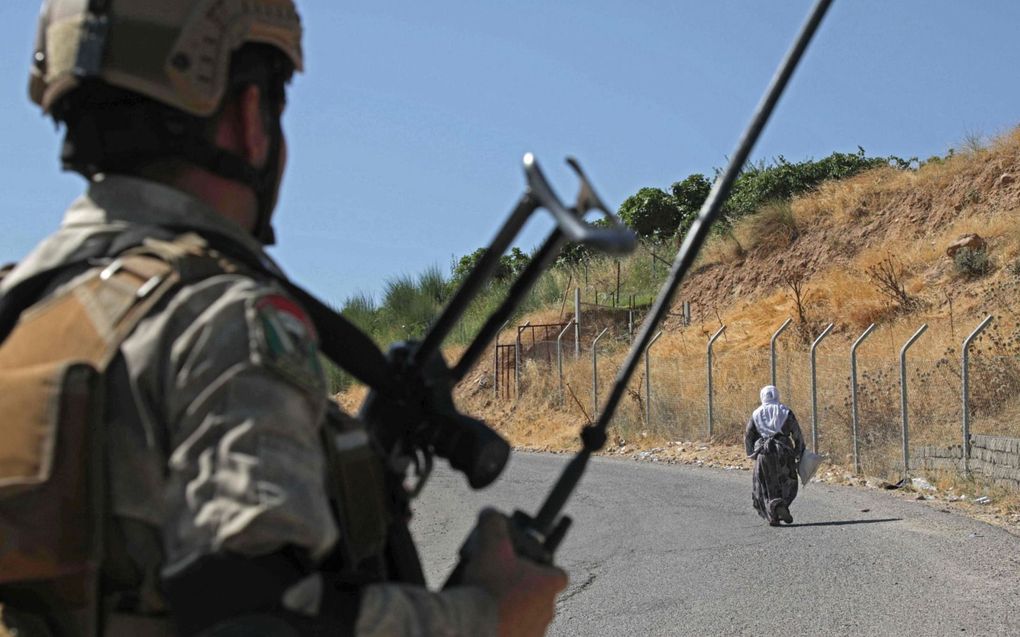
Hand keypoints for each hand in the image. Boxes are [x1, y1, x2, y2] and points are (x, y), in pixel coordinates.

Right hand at [461, 509, 567, 636]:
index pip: (559, 573)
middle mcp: (548, 609)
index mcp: (548, 584)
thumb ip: (494, 524)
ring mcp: (536, 630)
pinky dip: (507, 625)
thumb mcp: (490, 546)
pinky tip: (489, 618)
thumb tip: (491, 513)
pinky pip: (518, 631)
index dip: (546, 568)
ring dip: (515, 608)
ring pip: (530, 615)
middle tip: (503, 582)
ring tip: (492, 601)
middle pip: (541, 594)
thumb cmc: (488, 588)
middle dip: (525, 588)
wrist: (474, 626)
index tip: (532, 565)